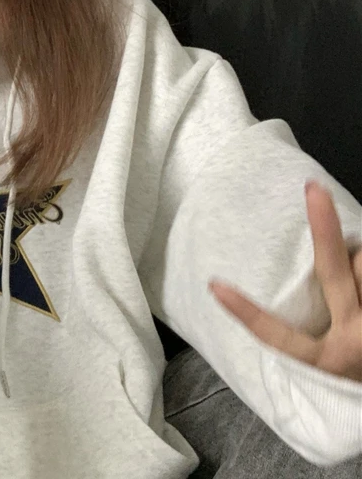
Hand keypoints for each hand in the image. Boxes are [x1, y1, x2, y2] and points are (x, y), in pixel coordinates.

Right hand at [210, 180, 361, 381]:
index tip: (217, 286)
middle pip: (333, 273)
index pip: (276, 337)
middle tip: (314, 191)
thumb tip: (298, 267)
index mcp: (324, 360)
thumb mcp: (325, 361)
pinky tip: (358, 256)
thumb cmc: (351, 372)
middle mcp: (355, 341)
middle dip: (324, 229)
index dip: (245, 312)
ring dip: (358, 254)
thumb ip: (310, 327)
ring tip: (352, 254)